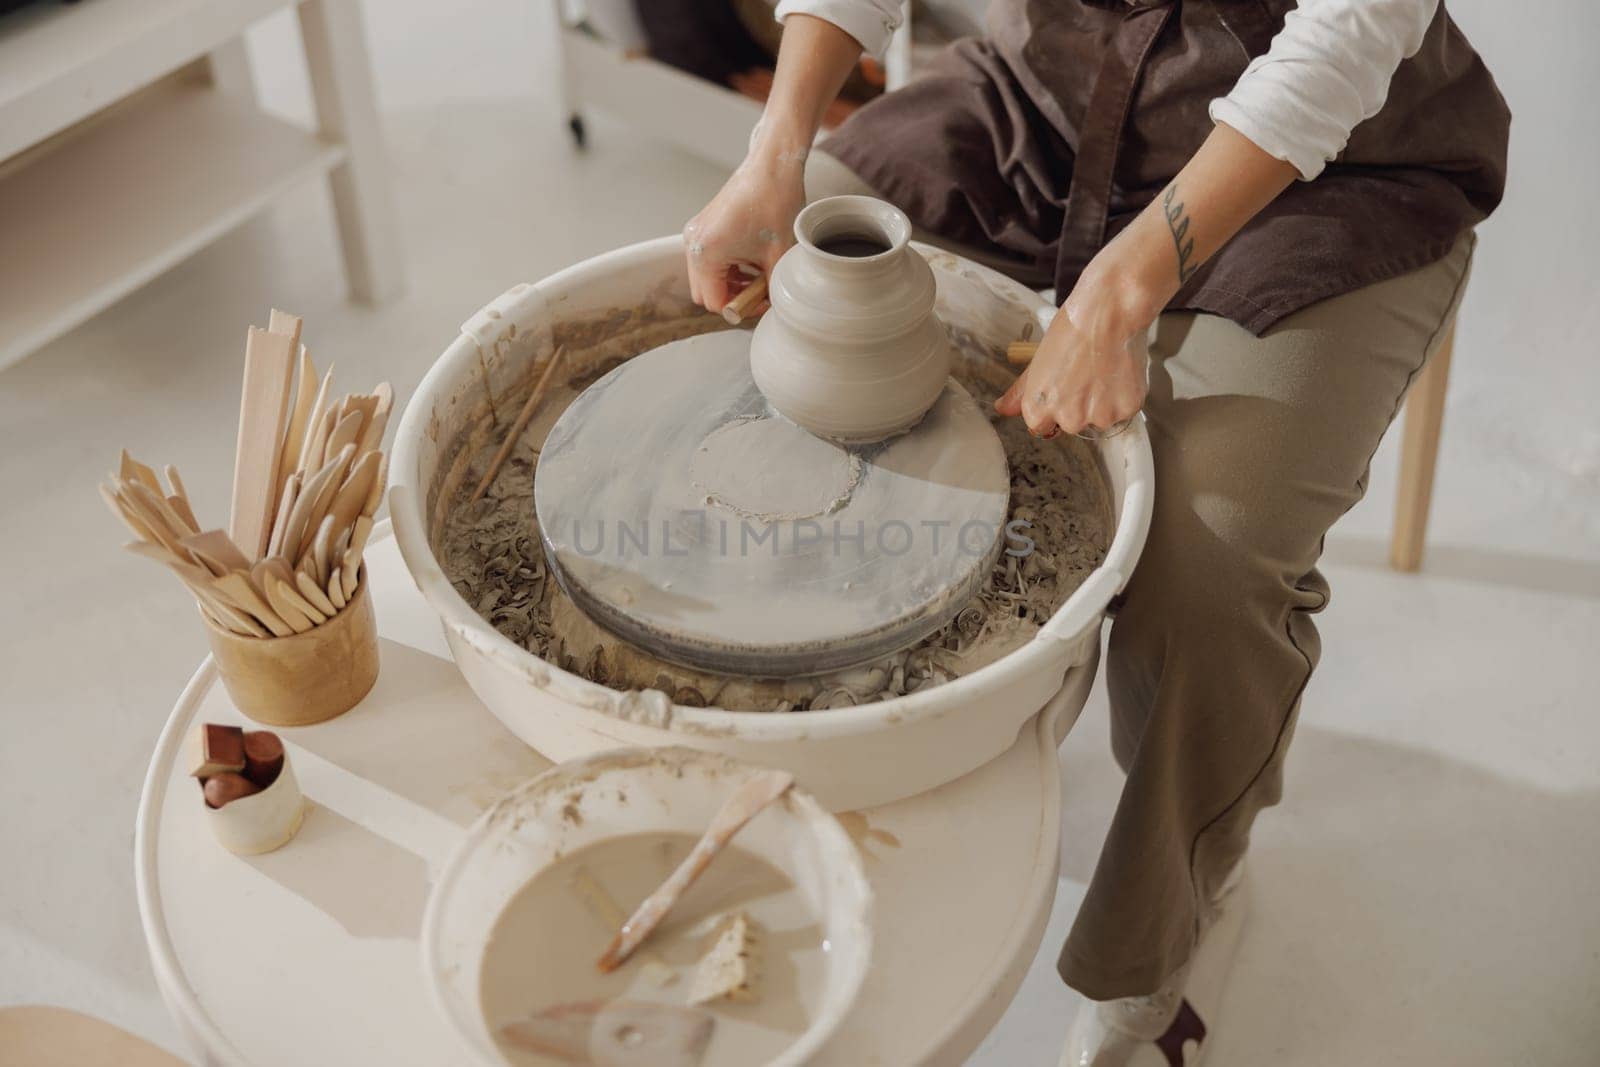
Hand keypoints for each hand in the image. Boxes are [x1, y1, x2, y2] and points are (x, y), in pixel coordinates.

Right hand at [683, 148, 806, 314]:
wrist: (772, 166)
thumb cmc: (774, 202)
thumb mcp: (778, 255)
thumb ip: (771, 288)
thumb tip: (769, 306)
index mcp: (706, 253)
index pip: (715, 303)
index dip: (741, 308)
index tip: (763, 300)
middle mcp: (693, 244)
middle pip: (704, 293)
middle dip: (732, 297)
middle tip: (760, 290)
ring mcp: (696, 233)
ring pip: (705, 278)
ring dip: (729, 283)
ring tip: (758, 273)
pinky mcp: (702, 226)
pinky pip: (708, 260)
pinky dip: (726, 267)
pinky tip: (750, 260)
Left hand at [996, 258, 1159, 437]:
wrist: (1109, 312)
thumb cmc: (1072, 329)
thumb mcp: (1038, 361)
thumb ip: (1021, 392)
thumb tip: (1003, 408)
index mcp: (1039, 410)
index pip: (1041, 426)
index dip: (1053, 406)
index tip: (1063, 388)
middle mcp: (1068, 420)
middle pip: (1073, 424)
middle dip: (1079, 405)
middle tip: (1086, 373)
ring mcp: (1099, 417)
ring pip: (1100, 419)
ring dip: (1103, 402)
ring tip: (1104, 369)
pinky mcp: (1126, 409)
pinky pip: (1124, 411)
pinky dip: (1124, 396)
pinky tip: (1119, 371)